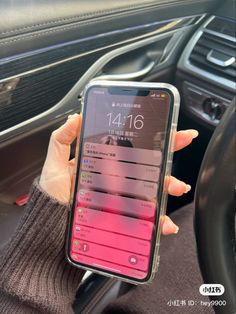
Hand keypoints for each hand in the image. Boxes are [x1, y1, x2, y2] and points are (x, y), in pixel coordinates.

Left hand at [40, 113, 197, 234]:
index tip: (170, 132)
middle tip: (178, 149)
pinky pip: (145, 217)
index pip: (131, 148)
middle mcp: (115, 180)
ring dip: (169, 187)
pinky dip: (159, 220)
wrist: (49, 228)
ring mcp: (120, 199)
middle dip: (168, 160)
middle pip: (147, 168)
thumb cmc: (51, 197)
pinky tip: (165, 222)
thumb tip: (76, 117)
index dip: (152, 139)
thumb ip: (62, 139)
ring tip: (176, 187)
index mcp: (104, 164)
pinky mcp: (121, 218)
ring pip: (151, 191)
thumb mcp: (55, 164)